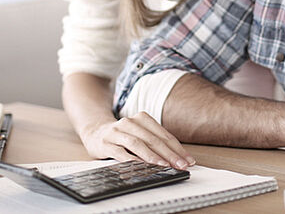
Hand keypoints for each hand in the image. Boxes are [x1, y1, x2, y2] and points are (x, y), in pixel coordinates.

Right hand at [80, 112, 195, 169]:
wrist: (95, 132)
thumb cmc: (124, 136)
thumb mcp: (140, 134)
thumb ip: (156, 142)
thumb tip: (178, 158)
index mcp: (143, 118)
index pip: (164, 135)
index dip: (177, 149)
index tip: (188, 160)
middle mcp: (130, 123)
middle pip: (153, 139)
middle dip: (169, 154)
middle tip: (180, 165)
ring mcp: (117, 132)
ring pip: (137, 143)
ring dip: (152, 155)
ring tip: (163, 165)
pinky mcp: (106, 143)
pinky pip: (119, 151)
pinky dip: (130, 158)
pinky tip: (139, 165)